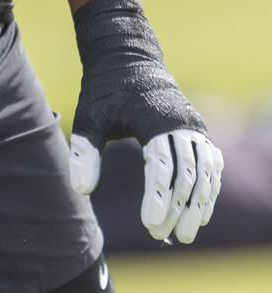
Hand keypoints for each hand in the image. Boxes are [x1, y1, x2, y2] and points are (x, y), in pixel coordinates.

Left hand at [69, 0, 222, 244]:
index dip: (157, 197)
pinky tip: (200, 213)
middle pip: (186, 174)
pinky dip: (209, 189)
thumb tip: (81, 190)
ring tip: (184, 234)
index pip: (162, 166)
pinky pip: (210, 164)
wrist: (128, 56)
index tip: (150, 224)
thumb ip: (84, 151)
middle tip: (162, 236)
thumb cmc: (106, 89)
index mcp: (155, 119)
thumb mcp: (89, 115)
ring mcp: (193, 125)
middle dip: (177, 208)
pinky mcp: (197, 129)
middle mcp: (181, 123)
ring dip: (197, 205)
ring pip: (204, 172)